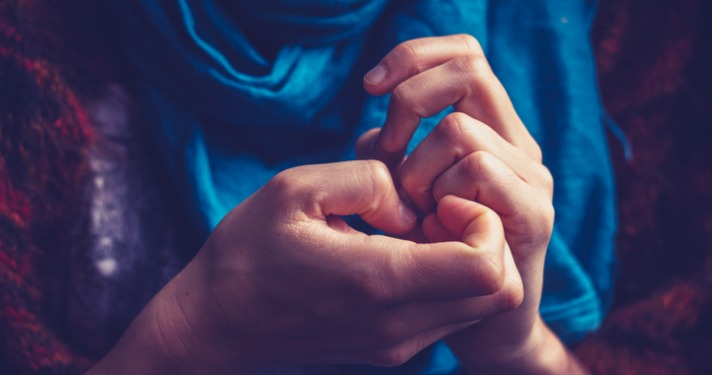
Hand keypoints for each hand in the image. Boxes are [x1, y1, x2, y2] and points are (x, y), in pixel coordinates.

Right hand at [88, 160, 522, 373]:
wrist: (216, 323)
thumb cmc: (247, 251)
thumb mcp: (295, 188)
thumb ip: (367, 179)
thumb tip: (408, 204)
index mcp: (379, 280)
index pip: (487, 268)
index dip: (483, 222)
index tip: (441, 198)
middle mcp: (398, 324)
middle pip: (496, 291)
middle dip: (485, 239)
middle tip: (435, 209)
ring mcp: (397, 344)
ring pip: (479, 306)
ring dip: (467, 260)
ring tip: (415, 229)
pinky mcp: (390, 349)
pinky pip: (448, 315)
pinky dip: (445, 280)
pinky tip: (400, 252)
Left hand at [358, 35, 585, 372]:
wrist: (482, 322)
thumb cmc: (434, 252)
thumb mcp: (406, 192)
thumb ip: (393, 155)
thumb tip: (375, 136)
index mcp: (492, 130)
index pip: (464, 53)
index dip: (414, 56)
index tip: (370, 87)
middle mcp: (518, 144)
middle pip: (468, 72)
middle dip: (409, 106)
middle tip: (389, 152)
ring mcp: (530, 177)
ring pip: (461, 130)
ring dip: (418, 169)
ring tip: (416, 210)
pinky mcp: (534, 214)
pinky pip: (478, 171)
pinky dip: (441, 195)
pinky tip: (435, 226)